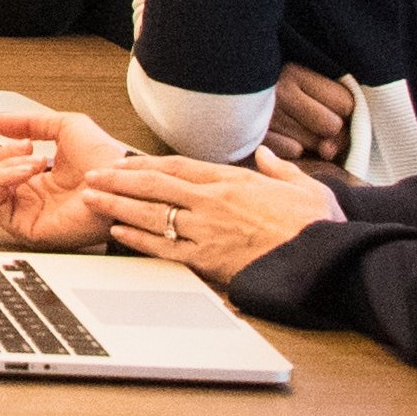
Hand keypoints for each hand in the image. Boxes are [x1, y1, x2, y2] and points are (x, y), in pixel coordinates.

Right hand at [0, 100, 131, 248]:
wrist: (121, 180)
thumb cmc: (106, 160)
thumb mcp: (62, 126)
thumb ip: (24, 121)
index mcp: (36, 180)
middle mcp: (28, 199)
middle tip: (25, 145)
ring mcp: (26, 214)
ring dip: (2, 165)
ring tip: (32, 157)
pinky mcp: (25, 228)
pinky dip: (4, 179)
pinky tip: (28, 170)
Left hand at [86, 147, 341, 277]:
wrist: (324, 260)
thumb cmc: (318, 227)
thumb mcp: (306, 187)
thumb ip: (280, 170)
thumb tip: (268, 156)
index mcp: (233, 180)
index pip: (177, 166)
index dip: (144, 162)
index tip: (122, 161)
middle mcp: (214, 201)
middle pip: (155, 185)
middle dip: (118, 179)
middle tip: (92, 175)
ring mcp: (208, 230)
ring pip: (152, 214)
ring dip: (118, 206)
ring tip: (92, 199)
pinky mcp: (208, 260)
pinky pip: (164, 247)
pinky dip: (137, 240)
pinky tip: (117, 234)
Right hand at [263, 63, 359, 165]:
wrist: (225, 86)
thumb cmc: (269, 90)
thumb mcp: (299, 83)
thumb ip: (329, 108)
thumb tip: (331, 151)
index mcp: (295, 72)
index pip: (346, 102)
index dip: (345, 113)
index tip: (333, 111)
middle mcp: (281, 90)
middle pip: (332, 126)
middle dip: (326, 131)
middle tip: (308, 122)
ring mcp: (266, 114)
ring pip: (312, 143)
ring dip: (306, 142)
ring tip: (288, 127)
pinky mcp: (253, 135)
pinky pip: (291, 152)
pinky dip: (288, 148)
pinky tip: (277, 137)